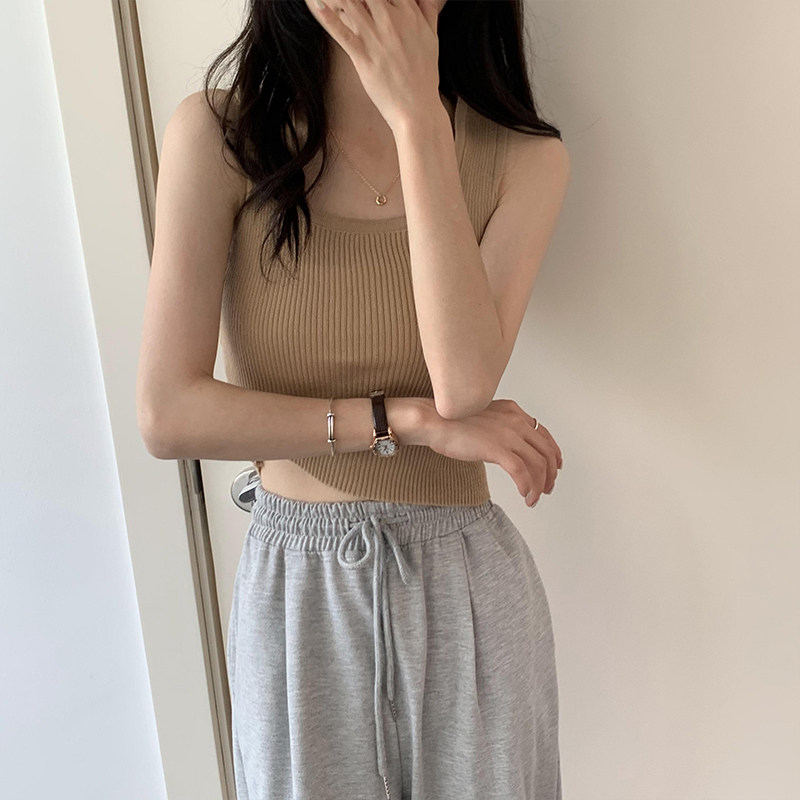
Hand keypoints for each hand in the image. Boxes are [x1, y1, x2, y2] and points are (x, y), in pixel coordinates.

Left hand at [310, 0, 441, 129]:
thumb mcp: (432, 37)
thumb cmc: (424, 75)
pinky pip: (342, 33)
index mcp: (410, 14)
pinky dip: (329, 19)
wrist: (417, 108)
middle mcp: (392, 21)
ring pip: (352, 4)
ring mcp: (376, 39)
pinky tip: (318, 6)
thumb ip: (428, 10)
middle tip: (353, 0)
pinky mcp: (363, 57)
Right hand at [423, 398, 563, 506]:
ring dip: (540, 485)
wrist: (433, 420)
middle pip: (546, 451)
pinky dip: (527, 487)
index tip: (554, 468)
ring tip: (534, 498)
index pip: (544, 434)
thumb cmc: (451, 421)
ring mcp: (508, 435)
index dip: (553, 454)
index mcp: (514, 411)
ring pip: (537, 464)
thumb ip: (500, 427)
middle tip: (547, 489)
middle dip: (550, 474)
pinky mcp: (496, 449)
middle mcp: (516, 421)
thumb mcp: (484, 417)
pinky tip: (524, 495)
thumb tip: (508, 446)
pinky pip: (522, 472)